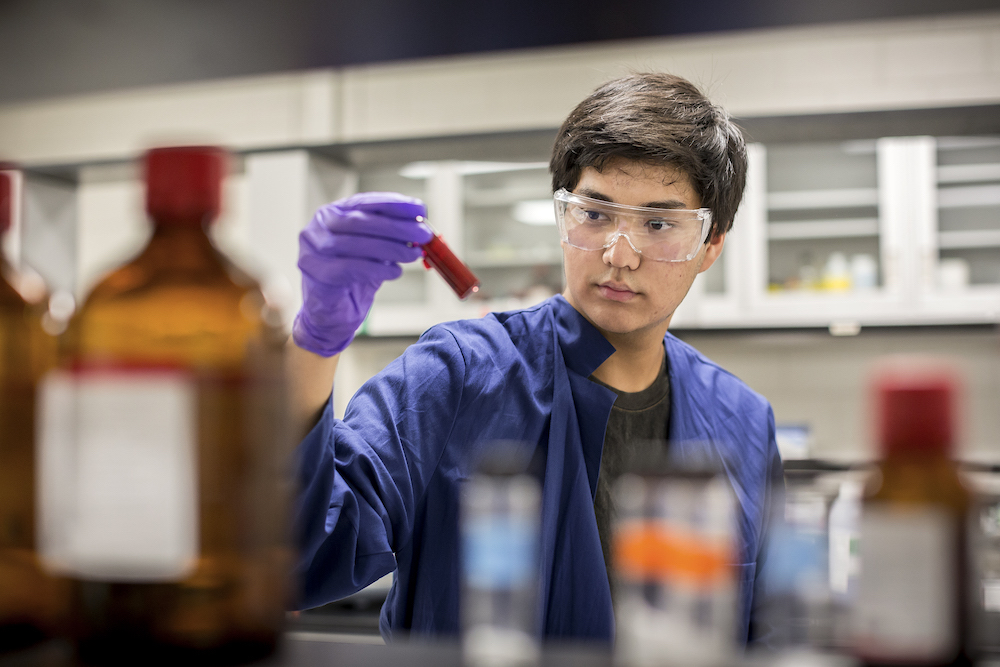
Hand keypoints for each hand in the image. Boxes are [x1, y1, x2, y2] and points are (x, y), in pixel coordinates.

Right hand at [293, 192, 431, 356]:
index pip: (365, 202)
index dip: (395, 204)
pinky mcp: (316, 273)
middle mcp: (319, 227)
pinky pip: (350, 268)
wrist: (331, 314)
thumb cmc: (353, 279)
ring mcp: (313, 250)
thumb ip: (391, 237)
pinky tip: (395, 272)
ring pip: (357, 243)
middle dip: (397, 227)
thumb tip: (419, 226)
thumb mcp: (375, 251)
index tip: (420, 210)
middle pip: (361, 221)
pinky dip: (378, 269)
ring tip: (414, 254)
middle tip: (424, 234)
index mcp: (333, 214)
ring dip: (392, 248)